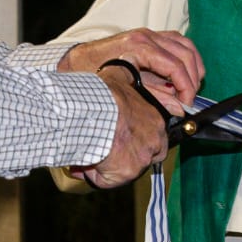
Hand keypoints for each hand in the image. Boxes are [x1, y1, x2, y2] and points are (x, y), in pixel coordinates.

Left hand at [61, 29, 202, 111]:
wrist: (78, 60)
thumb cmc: (94, 74)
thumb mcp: (124, 89)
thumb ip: (154, 97)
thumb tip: (178, 107)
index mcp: (138, 47)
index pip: (174, 65)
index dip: (186, 86)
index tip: (186, 103)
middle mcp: (146, 36)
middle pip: (184, 54)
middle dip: (192, 79)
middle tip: (189, 99)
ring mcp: (149, 34)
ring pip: (185, 45)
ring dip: (193, 66)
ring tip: (191, 87)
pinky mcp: (150, 36)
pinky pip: (178, 42)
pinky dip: (186, 57)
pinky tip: (184, 73)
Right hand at [75, 63, 169, 188]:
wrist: (94, 112)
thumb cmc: (104, 94)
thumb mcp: (120, 75)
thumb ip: (128, 73)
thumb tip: (127, 61)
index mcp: (154, 117)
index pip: (155, 134)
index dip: (137, 139)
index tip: (122, 140)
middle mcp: (154, 139)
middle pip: (144, 156)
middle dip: (128, 156)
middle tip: (106, 151)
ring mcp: (142, 157)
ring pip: (128, 169)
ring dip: (111, 166)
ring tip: (92, 155)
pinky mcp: (127, 171)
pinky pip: (110, 180)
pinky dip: (97, 176)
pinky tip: (86, 163)